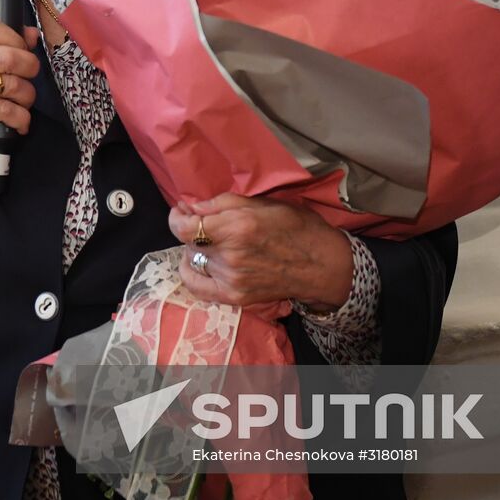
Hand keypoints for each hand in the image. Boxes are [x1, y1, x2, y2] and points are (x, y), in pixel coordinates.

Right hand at [0, 17, 40, 196]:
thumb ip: (1, 42)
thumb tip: (32, 34)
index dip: (15, 39)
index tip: (22, 50)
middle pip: (9, 56)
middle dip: (30, 69)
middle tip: (29, 77)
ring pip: (13, 84)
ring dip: (27, 96)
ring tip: (22, 101)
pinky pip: (8, 110)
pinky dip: (21, 118)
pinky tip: (19, 121)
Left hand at [168, 193, 353, 309]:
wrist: (322, 266)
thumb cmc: (297, 227)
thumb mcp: (263, 203)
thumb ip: (222, 203)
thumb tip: (190, 206)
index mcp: (237, 228)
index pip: (184, 227)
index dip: (177, 217)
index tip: (182, 211)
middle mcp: (230, 256)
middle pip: (189, 242)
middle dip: (192, 230)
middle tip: (206, 224)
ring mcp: (231, 279)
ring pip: (194, 260)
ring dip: (199, 249)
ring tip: (215, 243)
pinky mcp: (235, 296)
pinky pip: (197, 286)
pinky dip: (192, 272)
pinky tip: (198, 263)